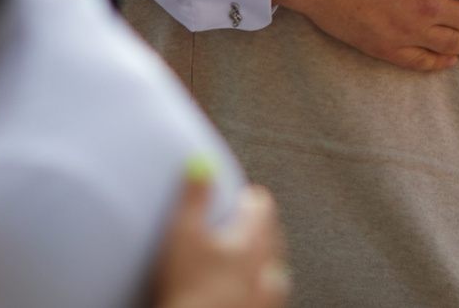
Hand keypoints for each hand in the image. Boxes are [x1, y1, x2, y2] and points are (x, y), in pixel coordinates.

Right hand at [153, 168, 289, 307]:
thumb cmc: (186, 290)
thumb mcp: (183, 235)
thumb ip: (194, 196)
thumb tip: (203, 164)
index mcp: (251, 243)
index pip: (261, 207)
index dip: (248, 199)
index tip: (239, 197)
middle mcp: (265, 270)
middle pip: (273, 239)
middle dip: (261, 228)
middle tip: (248, 223)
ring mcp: (264, 299)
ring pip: (276, 274)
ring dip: (267, 262)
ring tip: (255, 262)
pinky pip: (269, 301)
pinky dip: (261, 293)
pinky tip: (248, 297)